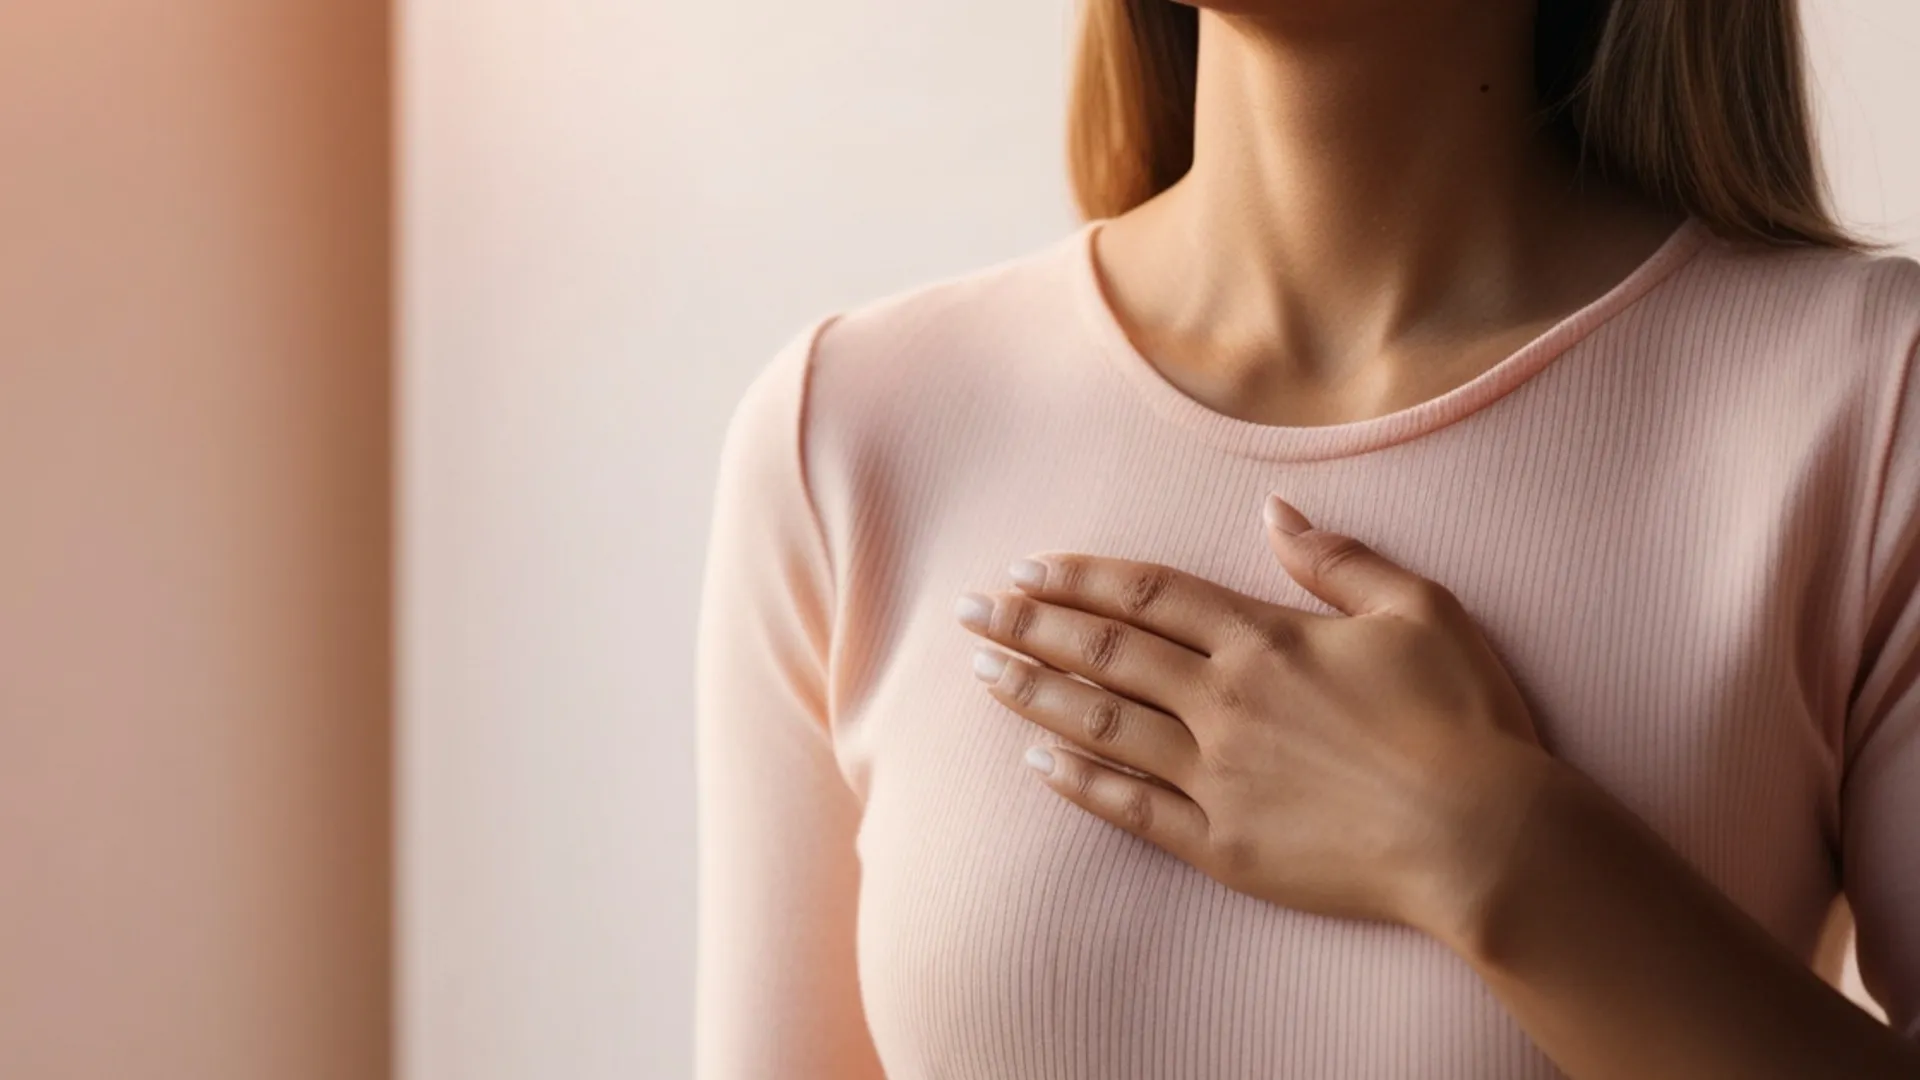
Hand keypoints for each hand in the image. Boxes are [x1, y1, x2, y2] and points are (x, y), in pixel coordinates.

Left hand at [955, 493, 1559, 940]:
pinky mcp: (1222, 844)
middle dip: (1029, 626)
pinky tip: (1036, 761)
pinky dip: (1079, 781)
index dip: (1080, 579)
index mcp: (1265, 638)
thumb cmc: (1464, 720)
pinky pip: (1131, 807)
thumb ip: (1339, 560)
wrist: (1485, 839)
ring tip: (980, 672)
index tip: (1026, 569)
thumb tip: (1275, 513)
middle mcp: (1225, 700)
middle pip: (1105, 651)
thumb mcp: (1419, 610)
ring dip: (1034, 693)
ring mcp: (1217, 775)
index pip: (1148, 595)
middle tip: (969, 611)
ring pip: (1102, 721)